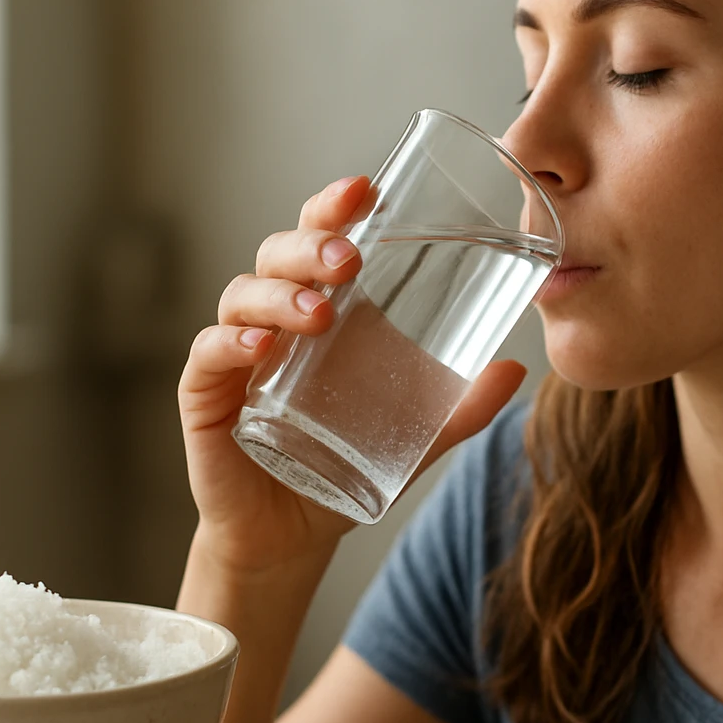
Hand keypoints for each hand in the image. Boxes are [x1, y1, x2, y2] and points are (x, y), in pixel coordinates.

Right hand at [178, 175, 527, 573]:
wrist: (292, 534)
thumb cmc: (345, 464)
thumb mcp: (415, 435)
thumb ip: (462, 406)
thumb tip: (517, 369)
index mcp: (319, 306)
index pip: (319, 237)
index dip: (335, 205)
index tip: (368, 188)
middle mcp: (273, 318)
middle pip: (278, 253)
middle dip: (312, 243)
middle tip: (349, 258)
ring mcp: (236, 353)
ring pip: (243, 294)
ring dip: (282, 294)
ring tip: (322, 313)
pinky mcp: (206, 395)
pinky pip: (209, 353)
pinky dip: (232, 341)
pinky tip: (262, 346)